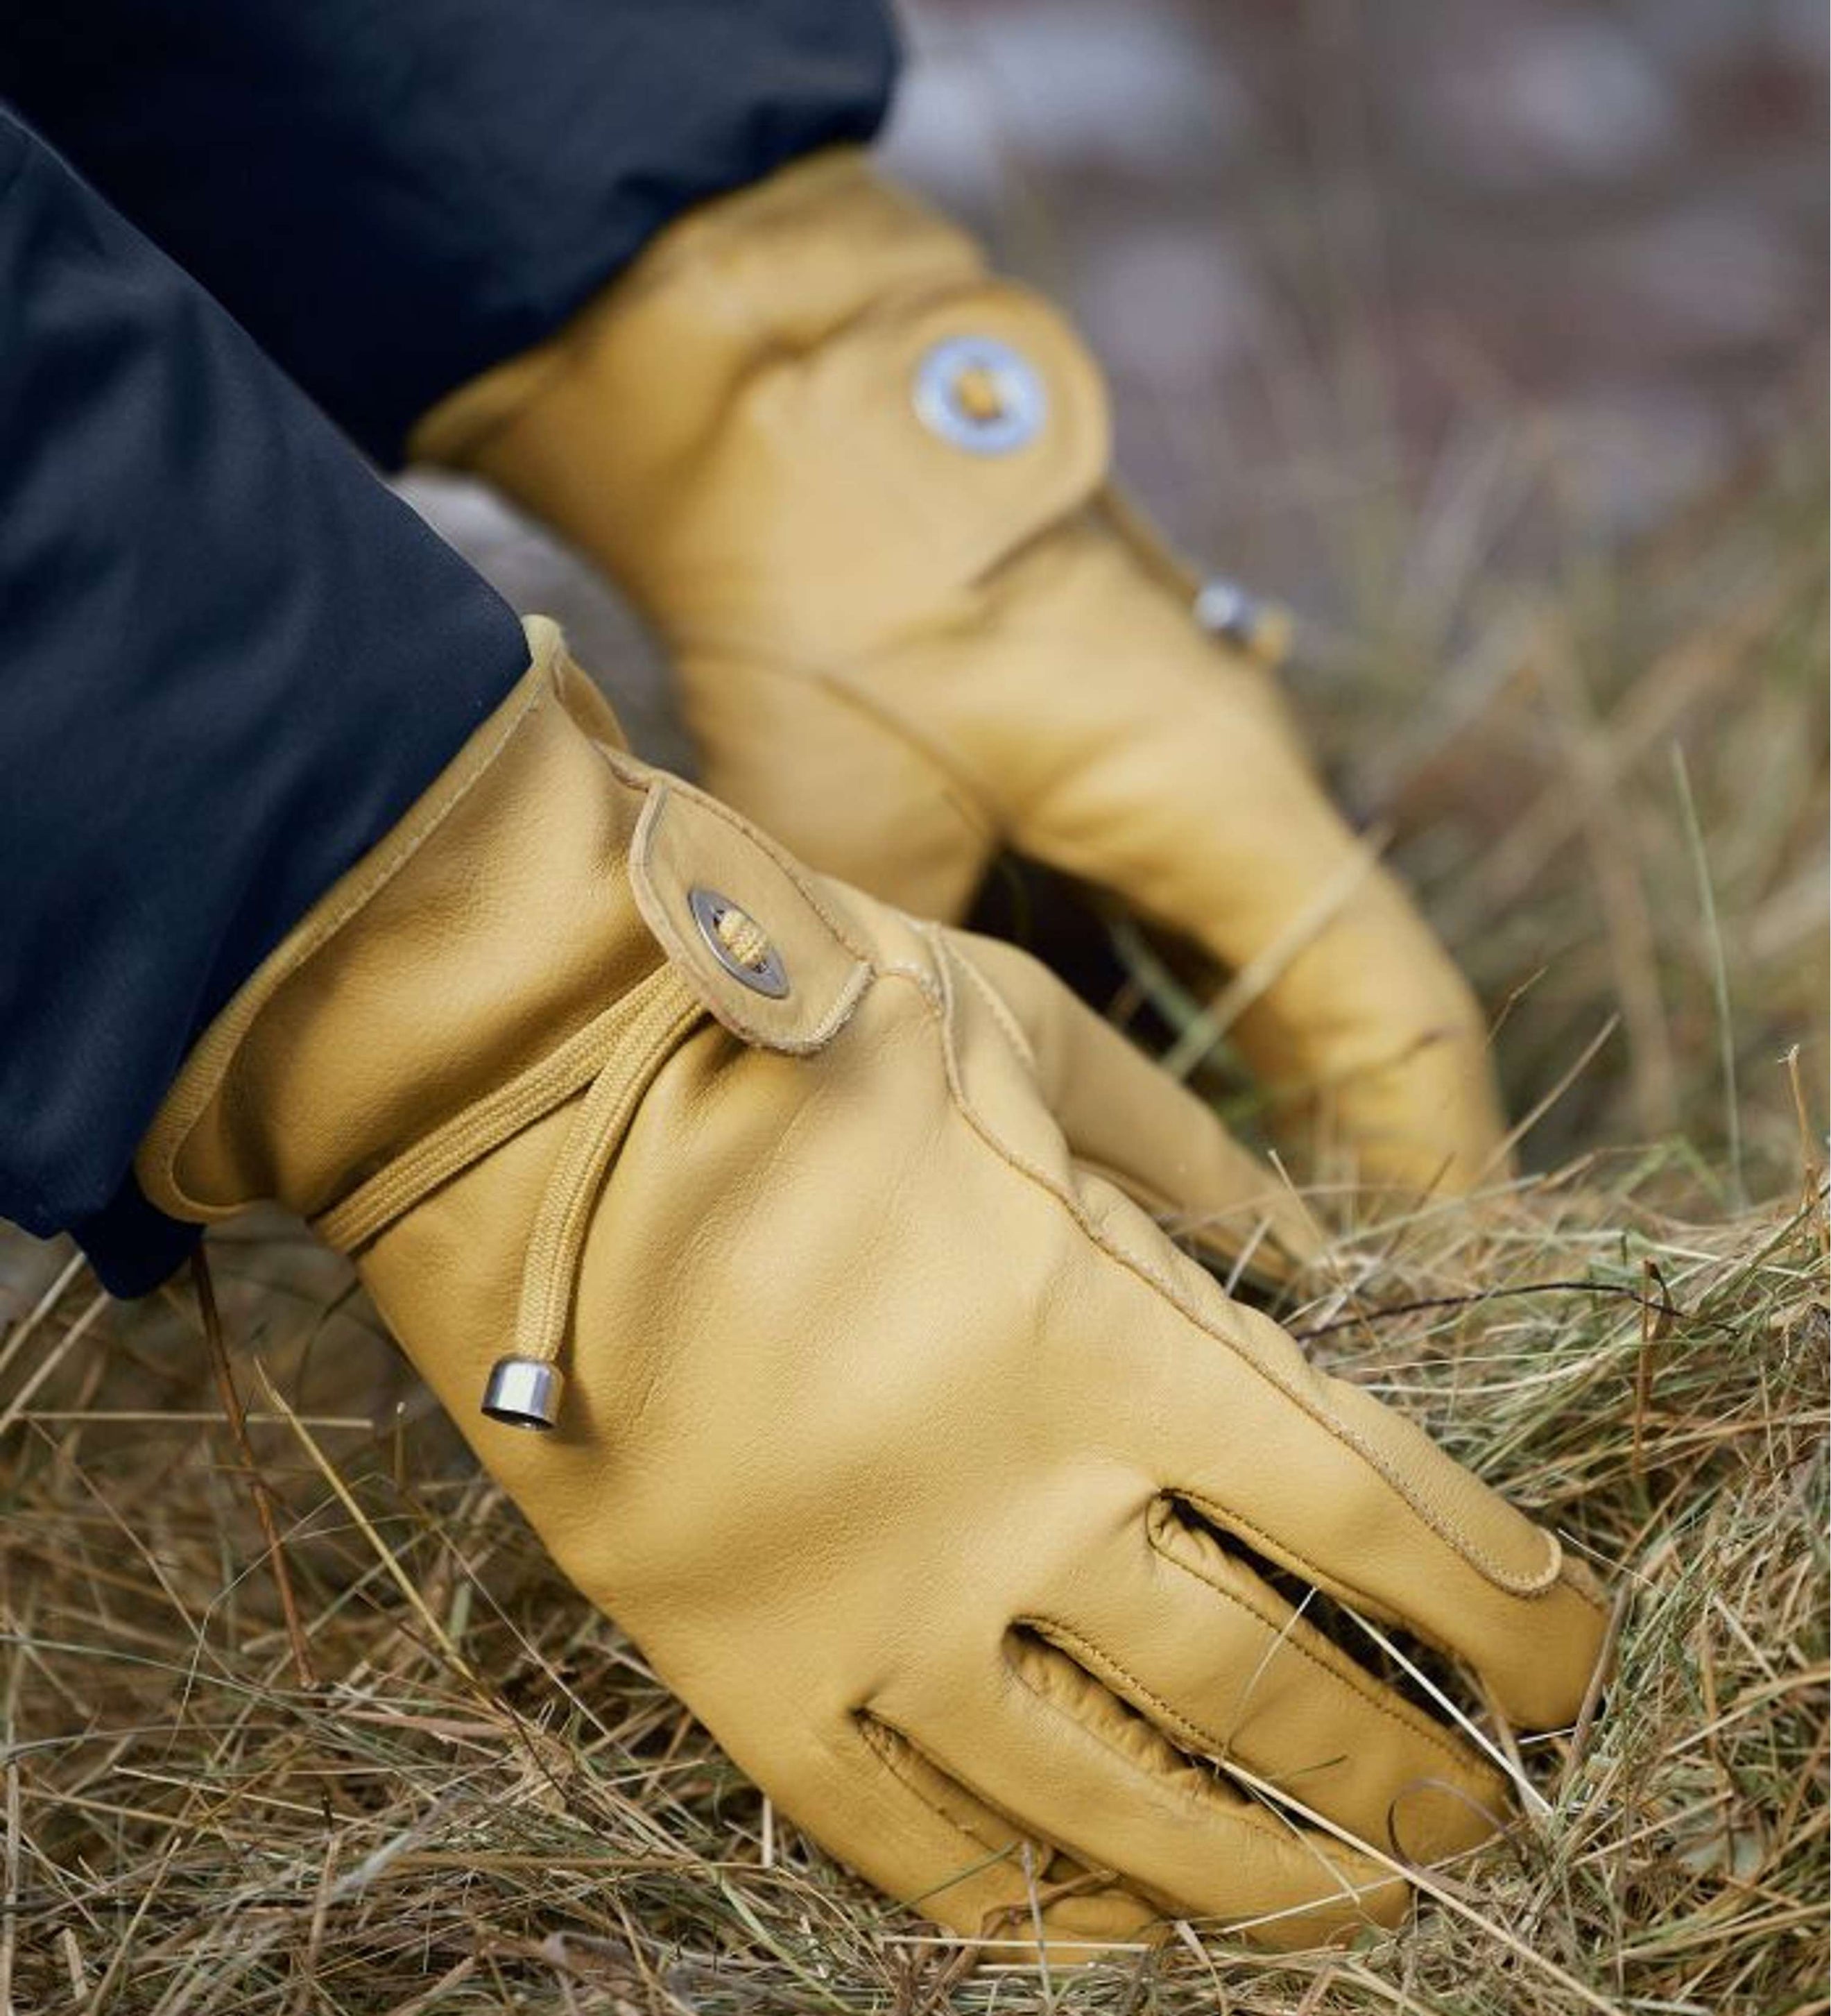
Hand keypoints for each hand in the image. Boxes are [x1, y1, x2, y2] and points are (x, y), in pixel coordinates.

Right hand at [143, 619, 1604, 1951]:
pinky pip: (899, 1839)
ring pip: (1104, 1807)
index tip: (1567, 1662)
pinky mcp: (736, 1661)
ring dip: (1252, 1874)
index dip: (1497, 1605)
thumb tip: (1298, 1259)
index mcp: (1099, 1330)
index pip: (1365, 1511)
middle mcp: (1005, 1497)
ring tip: (1344, 1904)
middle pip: (1264, 1693)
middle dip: (1404, 1773)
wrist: (514, 1089)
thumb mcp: (1020, 1034)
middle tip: (1478, 1814)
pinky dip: (1021, 1904)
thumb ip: (1181, 1157)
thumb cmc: (783, 1021)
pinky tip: (1100, 1920)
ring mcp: (864, 1601)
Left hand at [415, 151, 1506, 1193]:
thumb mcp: (863, 845)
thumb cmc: (834, 615)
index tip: (1427, 1285)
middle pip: (1353, 1002)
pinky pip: (1204, 920)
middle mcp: (1241, 784)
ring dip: (1280, 1094)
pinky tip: (1159, 1107)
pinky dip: (1202, 1022)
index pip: (1385, 1014)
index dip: (1422, 1161)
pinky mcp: (1127, 759)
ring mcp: (1192, 764)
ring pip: (1280, 965)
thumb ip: (931, 1005)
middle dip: (1362, 1154)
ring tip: (1258, 1237)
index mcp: (1221, 805)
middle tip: (1338, 1300)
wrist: (796, 423)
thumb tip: (948, 1129)